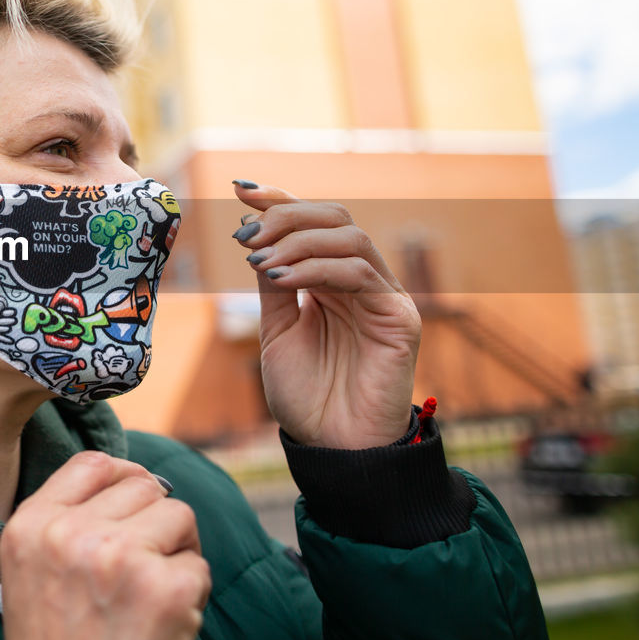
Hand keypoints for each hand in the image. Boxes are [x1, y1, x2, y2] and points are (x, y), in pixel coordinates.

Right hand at [0, 451, 209, 639]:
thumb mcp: (32, 578)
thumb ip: (66, 523)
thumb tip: (134, 477)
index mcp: (29, 528)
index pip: (92, 464)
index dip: (123, 479)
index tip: (133, 507)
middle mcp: (70, 535)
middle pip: (143, 485)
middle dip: (154, 522)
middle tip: (142, 570)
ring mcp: (120, 558)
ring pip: (178, 516)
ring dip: (176, 553)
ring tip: (150, 599)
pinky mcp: (166, 588)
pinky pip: (199, 564)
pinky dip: (192, 594)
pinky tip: (164, 626)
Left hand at [232, 182, 420, 449]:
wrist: (332, 449)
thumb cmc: (307, 397)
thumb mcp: (277, 331)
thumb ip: (273, 284)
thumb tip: (254, 235)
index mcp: (332, 282)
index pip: (313, 223)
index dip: (280, 199)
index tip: (239, 190)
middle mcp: (362, 282)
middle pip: (334, 218)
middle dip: (286, 215)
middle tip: (246, 233)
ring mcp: (384, 297)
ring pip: (350, 238)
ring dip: (297, 241)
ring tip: (259, 260)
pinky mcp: (399, 317)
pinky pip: (360, 273)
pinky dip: (316, 267)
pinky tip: (282, 279)